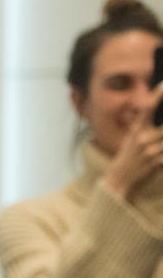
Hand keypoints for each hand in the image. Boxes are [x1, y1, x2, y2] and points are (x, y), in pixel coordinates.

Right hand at [102, 84, 162, 200]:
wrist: (118, 180)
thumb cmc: (127, 158)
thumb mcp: (131, 140)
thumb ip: (145, 129)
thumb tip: (156, 122)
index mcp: (135, 131)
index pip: (147, 110)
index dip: (156, 97)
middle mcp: (141, 139)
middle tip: (159, 136)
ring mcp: (148, 151)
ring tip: (157, 149)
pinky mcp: (155, 162)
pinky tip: (159, 159)